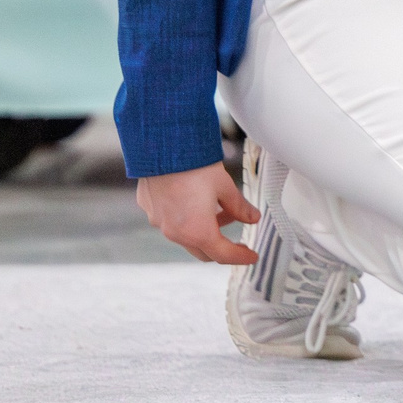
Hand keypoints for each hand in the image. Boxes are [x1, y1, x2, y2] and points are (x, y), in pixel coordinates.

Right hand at [136, 163, 259, 264]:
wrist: (161, 145)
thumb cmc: (194, 164)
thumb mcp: (225, 186)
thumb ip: (239, 207)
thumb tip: (252, 218)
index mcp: (197, 231)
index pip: (222, 254)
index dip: (240, 257)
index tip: (251, 256)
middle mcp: (175, 232)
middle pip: (202, 250)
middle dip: (221, 246)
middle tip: (237, 241)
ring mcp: (159, 222)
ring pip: (185, 235)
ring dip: (204, 229)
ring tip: (220, 212)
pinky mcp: (150, 208)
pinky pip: (170, 220)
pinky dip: (185, 217)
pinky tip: (194, 200)